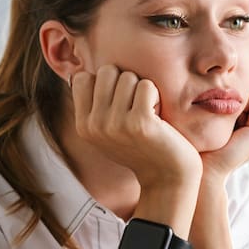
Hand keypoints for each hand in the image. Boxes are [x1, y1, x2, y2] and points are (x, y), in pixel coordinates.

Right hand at [71, 65, 201, 190]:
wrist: (167, 177)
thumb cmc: (141, 147)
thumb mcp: (107, 130)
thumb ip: (94, 105)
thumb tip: (80, 72)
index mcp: (83, 126)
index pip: (82, 78)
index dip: (104, 82)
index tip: (118, 101)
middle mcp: (94, 125)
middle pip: (106, 71)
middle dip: (125, 81)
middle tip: (136, 105)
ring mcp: (116, 124)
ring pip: (127, 76)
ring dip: (143, 89)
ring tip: (148, 112)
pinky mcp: (140, 123)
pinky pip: (147, 86)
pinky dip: (156, 95)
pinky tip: (158, 115)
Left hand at [199, 75, 248, 184]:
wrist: (203, 170)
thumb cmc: (202, 146)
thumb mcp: (214, 116)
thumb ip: (224, 98)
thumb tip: (214, 69)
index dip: (236, 78)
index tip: (214, 72)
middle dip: (239, 79)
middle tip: (215, 73)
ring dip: (238, 86)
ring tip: (215, 83)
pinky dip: (241, 94)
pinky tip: (220, 97)